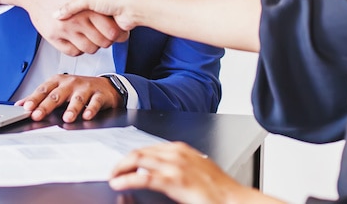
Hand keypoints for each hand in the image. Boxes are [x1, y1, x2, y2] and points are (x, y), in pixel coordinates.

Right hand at [0, 0, 127, 55]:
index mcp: (88, 7)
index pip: (112, 32)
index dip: (117, 32)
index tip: (116, 28)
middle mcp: (77, 21)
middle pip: (102, 43)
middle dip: (107, 39)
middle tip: (105, 33)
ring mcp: (64, 31)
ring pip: (88, 49)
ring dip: (94, 45)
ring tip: (92, 35)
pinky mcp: (53, 37)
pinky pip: (72, 52)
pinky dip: (79, 48)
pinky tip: (79, 39)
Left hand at [14, 74, 122, 122]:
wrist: (105, 86)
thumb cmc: (78, 88)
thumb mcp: (58, 89)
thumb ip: (40, 97)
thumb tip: (20, 104)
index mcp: (58, 81)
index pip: (44, 90)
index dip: (35, 98)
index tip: (26, 107)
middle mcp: (71, 83)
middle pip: (57, 95)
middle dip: (47, 105)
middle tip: (38, 115)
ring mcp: (86, 88)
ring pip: (77, 98)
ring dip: (72, 108)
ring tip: (67, 118)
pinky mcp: (99, 95)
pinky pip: (95, 102)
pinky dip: (91, 109)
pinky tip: (87, 116)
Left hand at [110, 142, 262, 203]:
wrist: (233, 200)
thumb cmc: (218, 190)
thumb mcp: (197, 170)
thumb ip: (180, 167)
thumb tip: (163, 171)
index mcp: (182, 149)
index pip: (149, 147)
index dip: (132, 156)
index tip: (124, 164)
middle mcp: (177, 153)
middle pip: (140, 151)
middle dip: (123, 161)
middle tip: (114, 171)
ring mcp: (175, 165)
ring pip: (138, 159)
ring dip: (121, 168)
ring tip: (113, 177)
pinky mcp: (173, 180)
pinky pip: (143, 177)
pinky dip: (127, 179)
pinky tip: (119, 183)